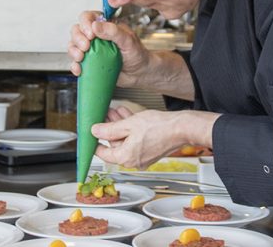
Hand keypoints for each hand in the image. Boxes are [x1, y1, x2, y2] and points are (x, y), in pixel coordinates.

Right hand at [68, 11, 150, 86]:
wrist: (141, 74)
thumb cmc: (138, 55)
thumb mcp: (129, 41)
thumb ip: (114, 31)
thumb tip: (95, 26)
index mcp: (106, 26)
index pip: (88, 17)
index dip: (85, 23)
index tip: (91, 35)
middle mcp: (96, 36)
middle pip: (77, 30)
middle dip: (77, 38)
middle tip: (86, 47)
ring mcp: (92, 50)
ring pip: (73, 45)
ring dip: (73, 51)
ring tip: (81, 58)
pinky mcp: (90, 63)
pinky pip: (76, 62)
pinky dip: (74, 66)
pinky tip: (79, 69)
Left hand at [92, 107, 219, 168]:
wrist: (181, 127)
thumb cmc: (159, 127)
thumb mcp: (128, 125)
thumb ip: (109, 129)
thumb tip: (95, 131)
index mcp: (125, 158)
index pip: (103, 153)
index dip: (94, 141)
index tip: (91, 132)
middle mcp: (134, 161)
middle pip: (115, 145)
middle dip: (109, 128)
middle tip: (104, 115)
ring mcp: (143, 156)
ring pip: (126, 140)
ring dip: (120, 126)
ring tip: (115, 112)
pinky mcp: (151, 150)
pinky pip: (136, 140)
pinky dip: (131, 129)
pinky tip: (128, 115)